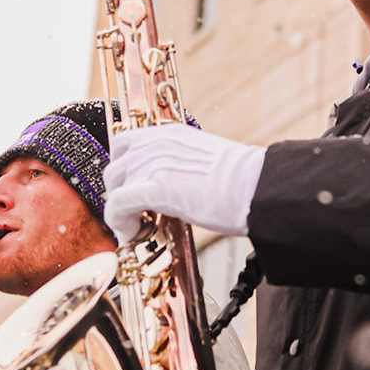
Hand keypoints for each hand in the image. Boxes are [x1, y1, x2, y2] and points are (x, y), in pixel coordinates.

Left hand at [103, 124, 265, 244]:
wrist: (256, 187)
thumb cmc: (244, 180)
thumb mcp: (207, 161)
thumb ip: (183, 167)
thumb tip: (177, 189)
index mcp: (171, 134)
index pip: (127, 144)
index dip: (123, 170)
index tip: (129, 189)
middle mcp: (157, 143)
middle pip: (115, 167)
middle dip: (118, 192)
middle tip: (130, 214)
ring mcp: (153, 163)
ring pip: (113, 187)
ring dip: (119, 210)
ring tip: (134, 228)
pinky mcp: (154, 187)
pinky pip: (118, 205)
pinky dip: (119, 223)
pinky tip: (131, 235)